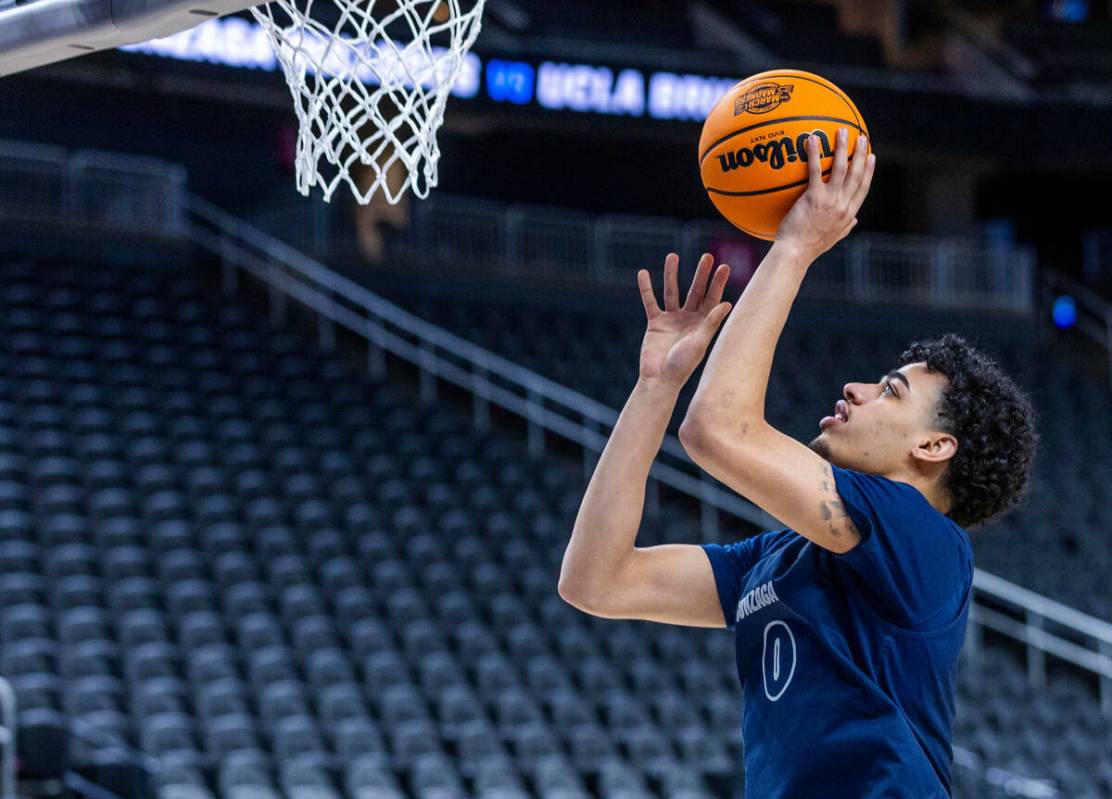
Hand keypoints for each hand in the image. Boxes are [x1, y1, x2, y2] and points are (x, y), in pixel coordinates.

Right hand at [637, 252, 732, 389]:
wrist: (660, 379)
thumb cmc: (683, 365)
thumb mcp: (699, 343)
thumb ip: (711, 323)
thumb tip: (727, 304)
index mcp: (703, 323)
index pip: (712, 298)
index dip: (718, 283)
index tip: (724, 266)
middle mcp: (689, 318)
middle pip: (695, 291)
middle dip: (701, 274)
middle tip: (707, 256)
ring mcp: (671, 319)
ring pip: (672, 291)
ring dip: (672, 274)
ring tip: (672, 256)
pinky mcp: (655, 322)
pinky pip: (650, 301)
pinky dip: (646, 288)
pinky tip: (643, 273)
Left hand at [775, 127, 875, 260]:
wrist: (795, 254)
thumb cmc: (809, 248)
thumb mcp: (832, 239)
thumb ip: (845, 228)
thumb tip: (854, 221)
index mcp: (848, 214)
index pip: (863, 188)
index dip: (869, 171)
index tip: (872, 157)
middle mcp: (843, 205)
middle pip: (856, 174)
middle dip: (861, 154)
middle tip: (862, 137)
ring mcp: (830, 201)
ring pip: (841, 168)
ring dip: (843, 148)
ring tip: (842, 131)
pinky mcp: (813, 198)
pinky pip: (815, 171)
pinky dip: (815, 154)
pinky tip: (812, 140)